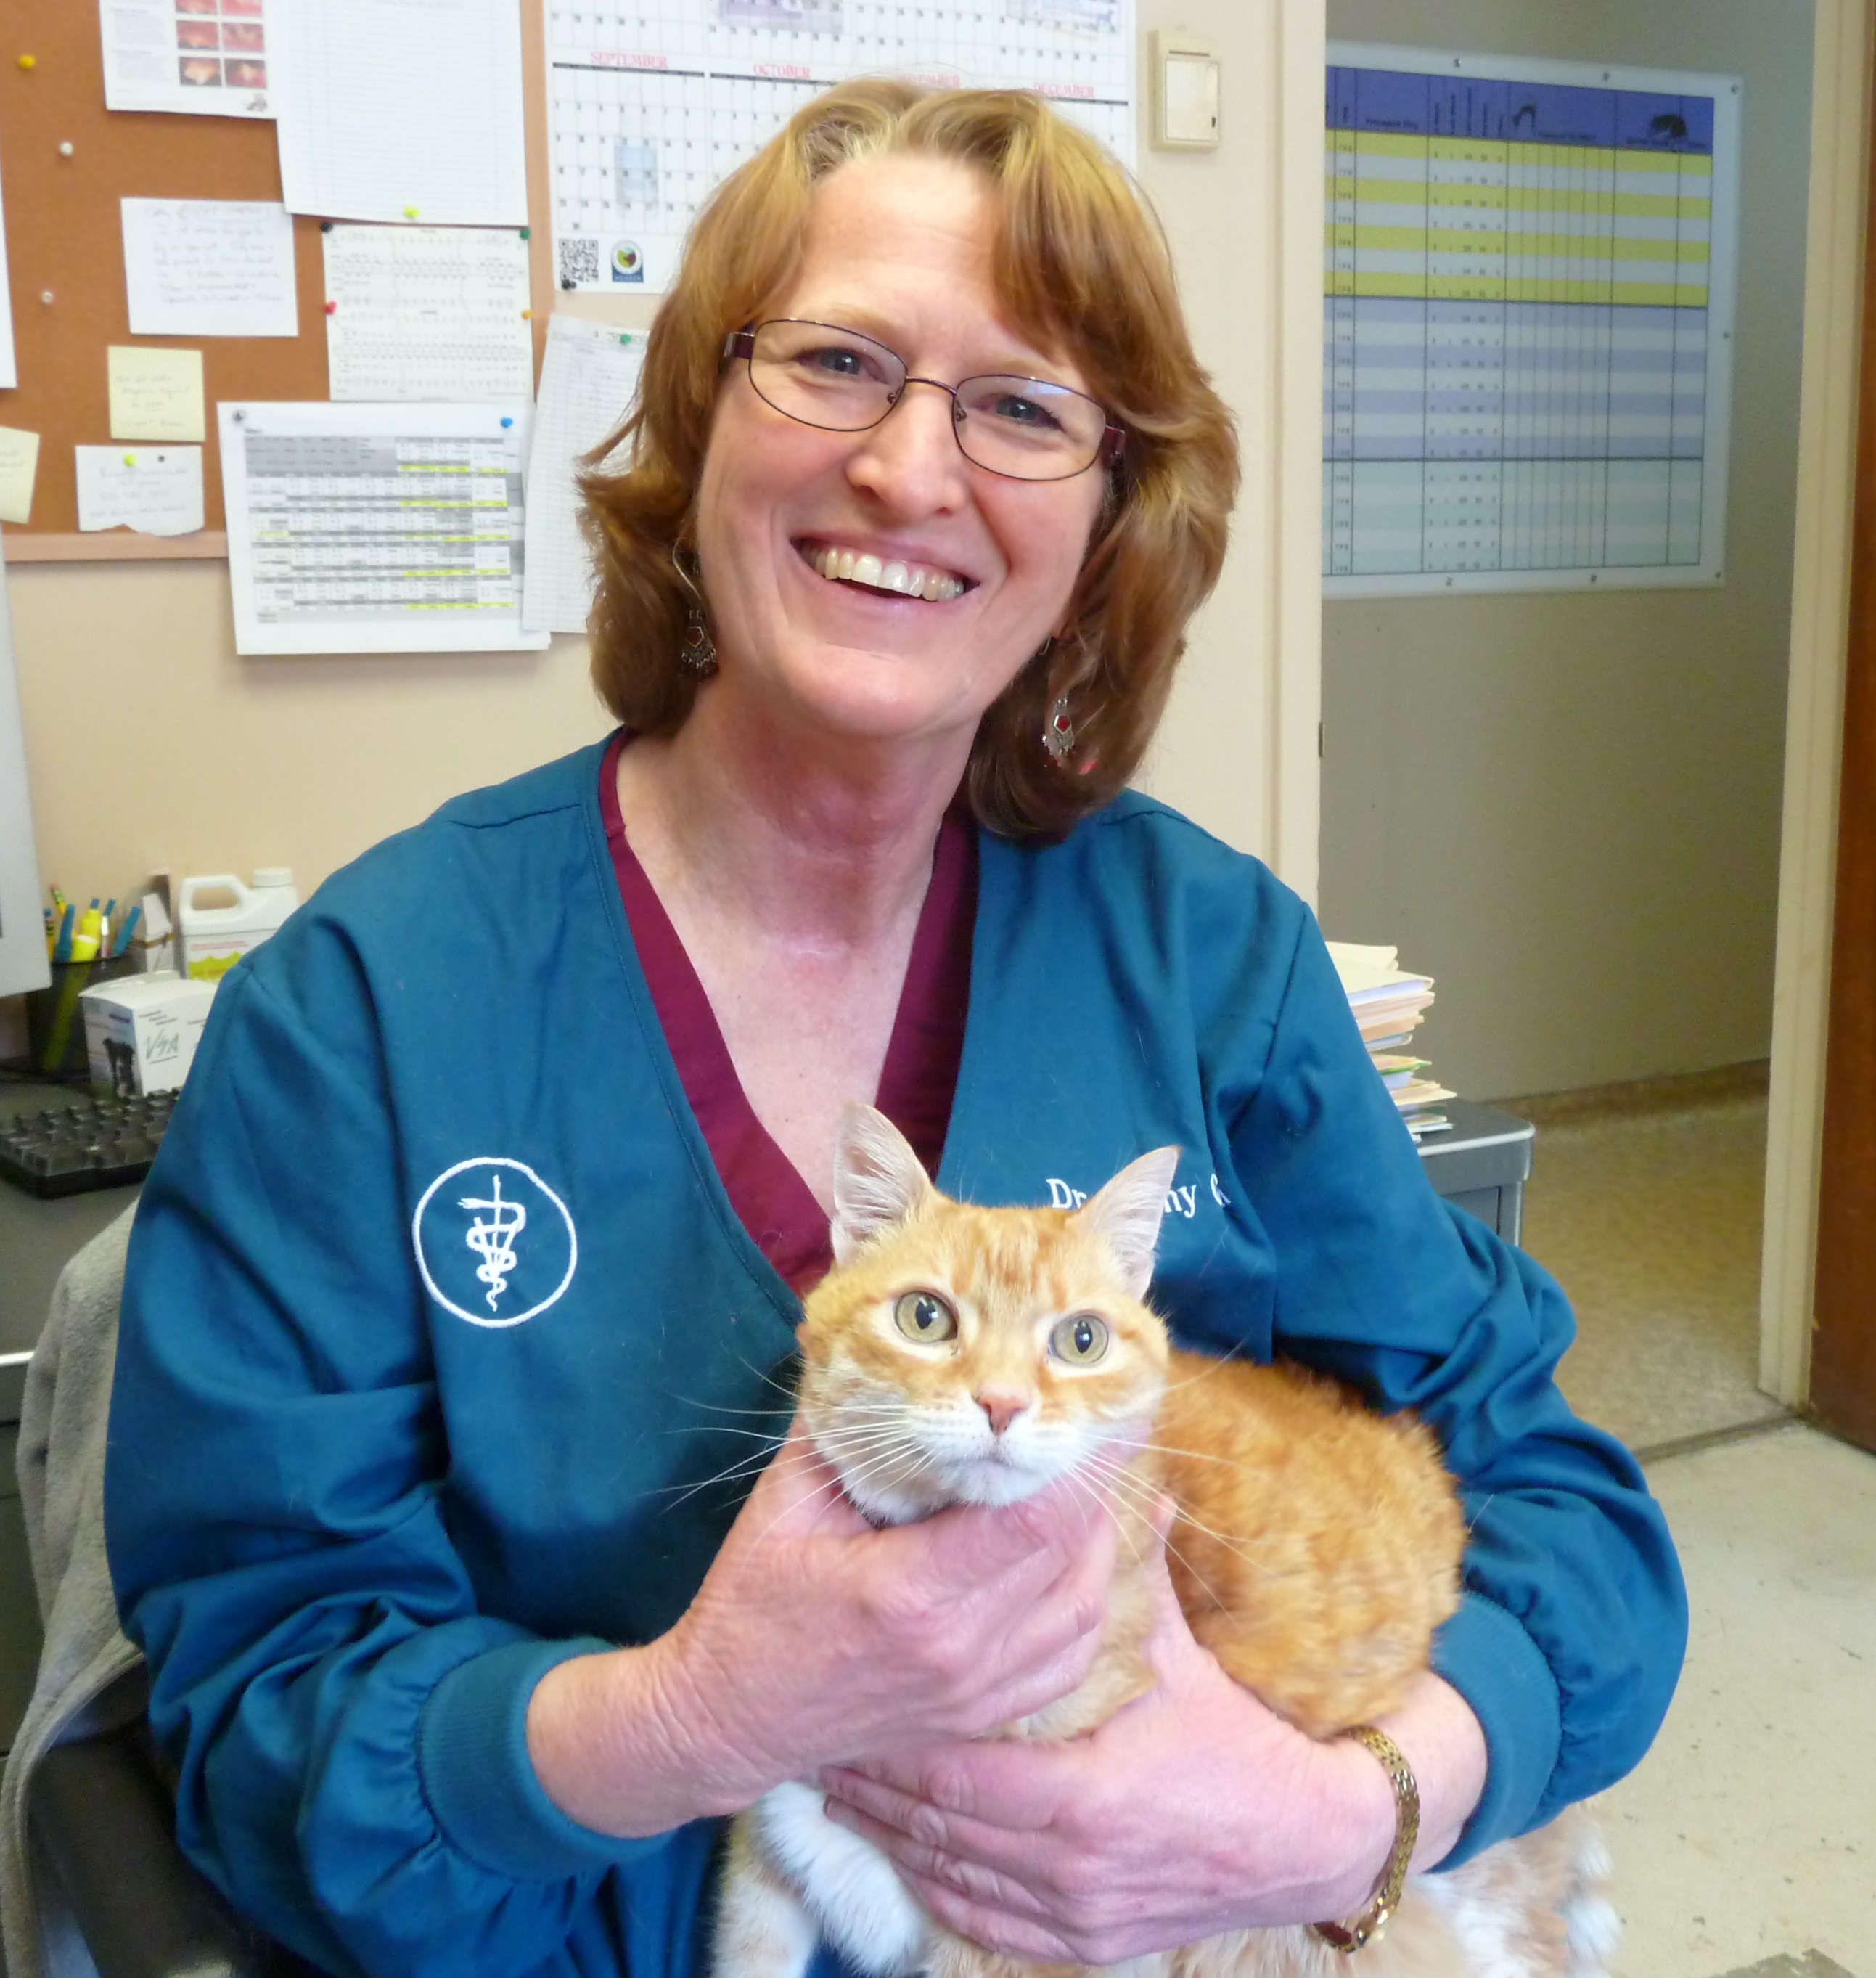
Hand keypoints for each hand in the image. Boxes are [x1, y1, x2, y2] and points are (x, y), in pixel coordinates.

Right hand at [527, 1414, 1119, 1834]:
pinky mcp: (979, 1715)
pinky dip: (1084, 1605)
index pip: (1030, 1520)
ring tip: (1088, 1490)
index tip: (1103, 1415)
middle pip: (1066, 1554)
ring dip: (1097, 1544)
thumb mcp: (788, 1501)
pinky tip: (1079, 1563)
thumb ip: (845, 1428)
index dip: (1074, 1461)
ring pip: (1082, 1608)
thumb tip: (883, 1351)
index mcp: (909, 1590)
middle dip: (1090, 1488)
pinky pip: (1067, 1661)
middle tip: (1098, 1435)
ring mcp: (975, 1691)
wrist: (726, 1718)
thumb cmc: (751, 1601)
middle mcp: (959, 1647)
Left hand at [817, 1528, 1458, 1964]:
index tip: (853, 1708)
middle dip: (877, 1789)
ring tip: (842, 1792)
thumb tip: (1118, 1477)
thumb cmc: (1238, 1737)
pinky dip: (938, 1887)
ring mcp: (1073, 1913)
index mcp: (1084, 1793)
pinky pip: (983, 1922)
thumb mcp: (1180, 1653)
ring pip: (950, 1878)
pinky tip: (904, 1852)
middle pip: (938, 1830)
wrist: (1307, 1840)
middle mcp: (1069, 1865)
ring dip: (892, 1837)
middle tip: (825, 1743)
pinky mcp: (1083, 1943)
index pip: (955, 1775)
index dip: (895, 1746)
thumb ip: (1136, 1570)